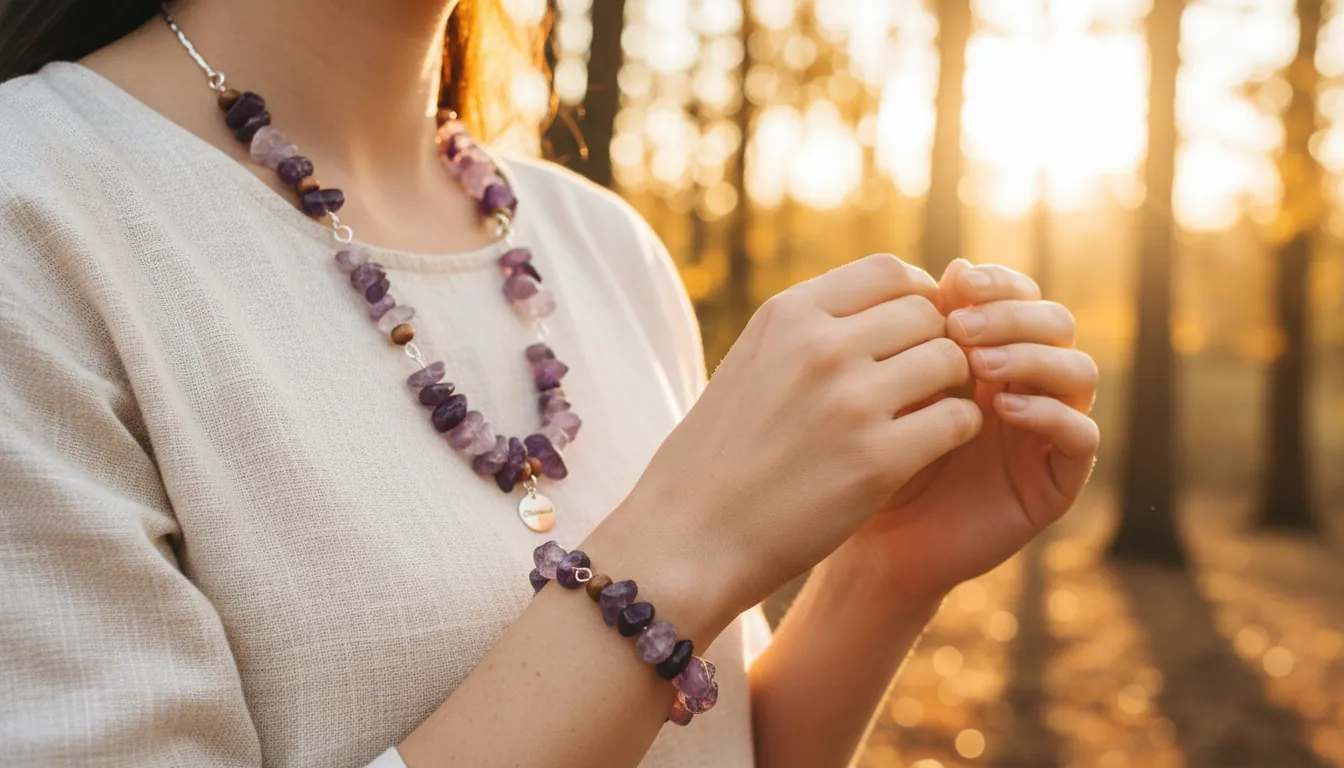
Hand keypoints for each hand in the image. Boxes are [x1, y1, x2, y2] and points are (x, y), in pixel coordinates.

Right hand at [612, 255, 981, 636]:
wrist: (687, 539)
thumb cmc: (719, 458)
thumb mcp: (751, 364)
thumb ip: (810, 332)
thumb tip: (881, 308)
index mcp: (787, 316)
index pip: (887, 270)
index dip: (917, 295)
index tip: (913, 332)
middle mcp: (820, 347)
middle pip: (927, 313)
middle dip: (936, 343)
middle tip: (926, 381)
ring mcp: (850, 402)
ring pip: (950, 361)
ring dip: (951, 387)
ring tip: (927, 413)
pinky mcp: (877, 460)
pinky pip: (958, 420)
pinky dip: (956, 431)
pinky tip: (929, 449)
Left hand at [832, 259, 1099, 603]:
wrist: (870, 538)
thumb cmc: (865, 453)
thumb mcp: (887, 383)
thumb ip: (920, 331)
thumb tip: (955, 265)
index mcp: (990, 350)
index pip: (1018, 295)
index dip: (997, 282)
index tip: (955, 283)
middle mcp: (1027, 383)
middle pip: (1056, 322)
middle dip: (1014, 315)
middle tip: (963, 327)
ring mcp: (1047, 429)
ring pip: (1079, 371)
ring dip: (1034, 358)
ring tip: (982, 365)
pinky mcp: (1057, 479)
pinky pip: (1083, 436)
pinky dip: (1051, 415)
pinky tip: (1004, 409)